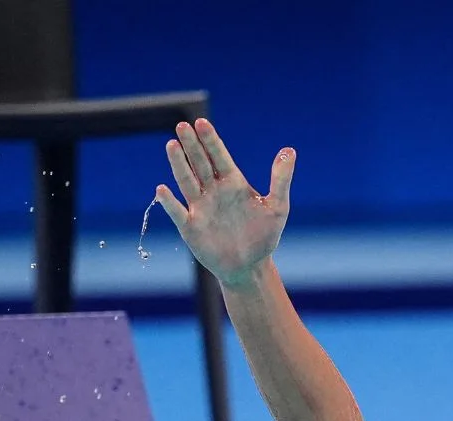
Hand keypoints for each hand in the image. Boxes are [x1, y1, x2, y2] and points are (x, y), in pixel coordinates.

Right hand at [155, 119, 295, 288]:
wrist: (249, 266)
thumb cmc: (264, 236)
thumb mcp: (277, 206)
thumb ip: (281, 179)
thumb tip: (289, 150)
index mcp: (233, 183)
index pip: (219, 156)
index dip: (210, 140)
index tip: (202, 123)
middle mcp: (213, 191)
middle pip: (199, 163)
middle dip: (191, 145)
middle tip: (182, 126)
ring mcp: (200, 207)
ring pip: (186, 181)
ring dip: (178, 164)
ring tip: (171, 145)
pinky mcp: (190, 226)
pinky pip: (177, 211)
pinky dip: (169, 201)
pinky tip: (163, 189)